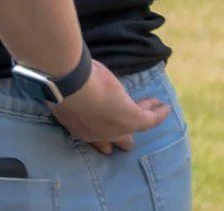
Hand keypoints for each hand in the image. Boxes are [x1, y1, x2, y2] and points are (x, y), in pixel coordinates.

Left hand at [50, 60, 168, 153]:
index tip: (98, 128)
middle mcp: (94, 133)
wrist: (69, 85)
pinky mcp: (132, 119)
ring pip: (132, 127)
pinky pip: (149, 119)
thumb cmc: (59, 82)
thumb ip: (65, 91)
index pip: (87, 134)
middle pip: (110, 141)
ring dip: (143, 117)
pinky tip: (164, 107)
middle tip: (125, 139)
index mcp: (74, 125)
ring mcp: (114, 129)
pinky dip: (158, 113)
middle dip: (118, 138)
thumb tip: (65, 82)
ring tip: (153, 109)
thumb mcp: (61, 88)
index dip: (95, 132)